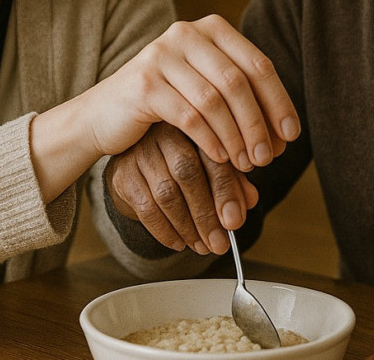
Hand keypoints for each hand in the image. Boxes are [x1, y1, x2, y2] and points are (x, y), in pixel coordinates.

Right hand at [29, 15, 296, 204]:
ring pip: (215, 100)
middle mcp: (186, 34)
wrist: (105, 114)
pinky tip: (221, 160)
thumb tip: (286, 133)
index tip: (290, 136)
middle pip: (238, 82)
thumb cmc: (166, 105)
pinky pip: (189, 116)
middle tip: (267, 158)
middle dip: (258, 124)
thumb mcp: (207, 92)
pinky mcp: (144, 83)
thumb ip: (243, 101)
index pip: (258, 64)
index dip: (278, 102)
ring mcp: (161, 55)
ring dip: (236, 137)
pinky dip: (211, 141)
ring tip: (247, 164)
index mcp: (210, 29)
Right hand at [105, 122, 257, 254]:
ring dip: (187, 226)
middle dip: (206, 214)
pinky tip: (179, 243)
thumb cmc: (182, 165)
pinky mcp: (122, 174)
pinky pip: (145, 207)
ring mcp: (140, 152)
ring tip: (203, 247)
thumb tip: (250, 201)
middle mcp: (164, 133)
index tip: (235, 221)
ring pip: (166, 193)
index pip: (213, 156)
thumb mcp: (212, 167)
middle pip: (188, 173)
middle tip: (219, 243)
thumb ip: (233, 181)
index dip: (227, 190)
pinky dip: (164, 230)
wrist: (137, 164)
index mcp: (194, 127)